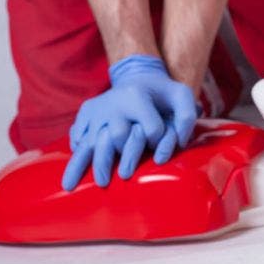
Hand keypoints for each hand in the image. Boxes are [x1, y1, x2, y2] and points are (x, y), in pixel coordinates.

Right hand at [61, 54, 196, 190]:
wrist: (139, 77)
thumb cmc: (163, 92)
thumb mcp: (181, 96)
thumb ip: (187, 115)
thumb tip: (179, 141)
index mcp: (136, 97)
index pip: (149, 129)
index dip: (160, 141)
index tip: (162, 144)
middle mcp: (112, 102)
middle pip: (115, 138)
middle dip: (118, 159)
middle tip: (117, 179)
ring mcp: (96, 108)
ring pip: (90, 140)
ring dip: (84, 164)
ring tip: (78, 186)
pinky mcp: (86, 112)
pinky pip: (77, 134)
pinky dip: (77, 150)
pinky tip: (75, 167)